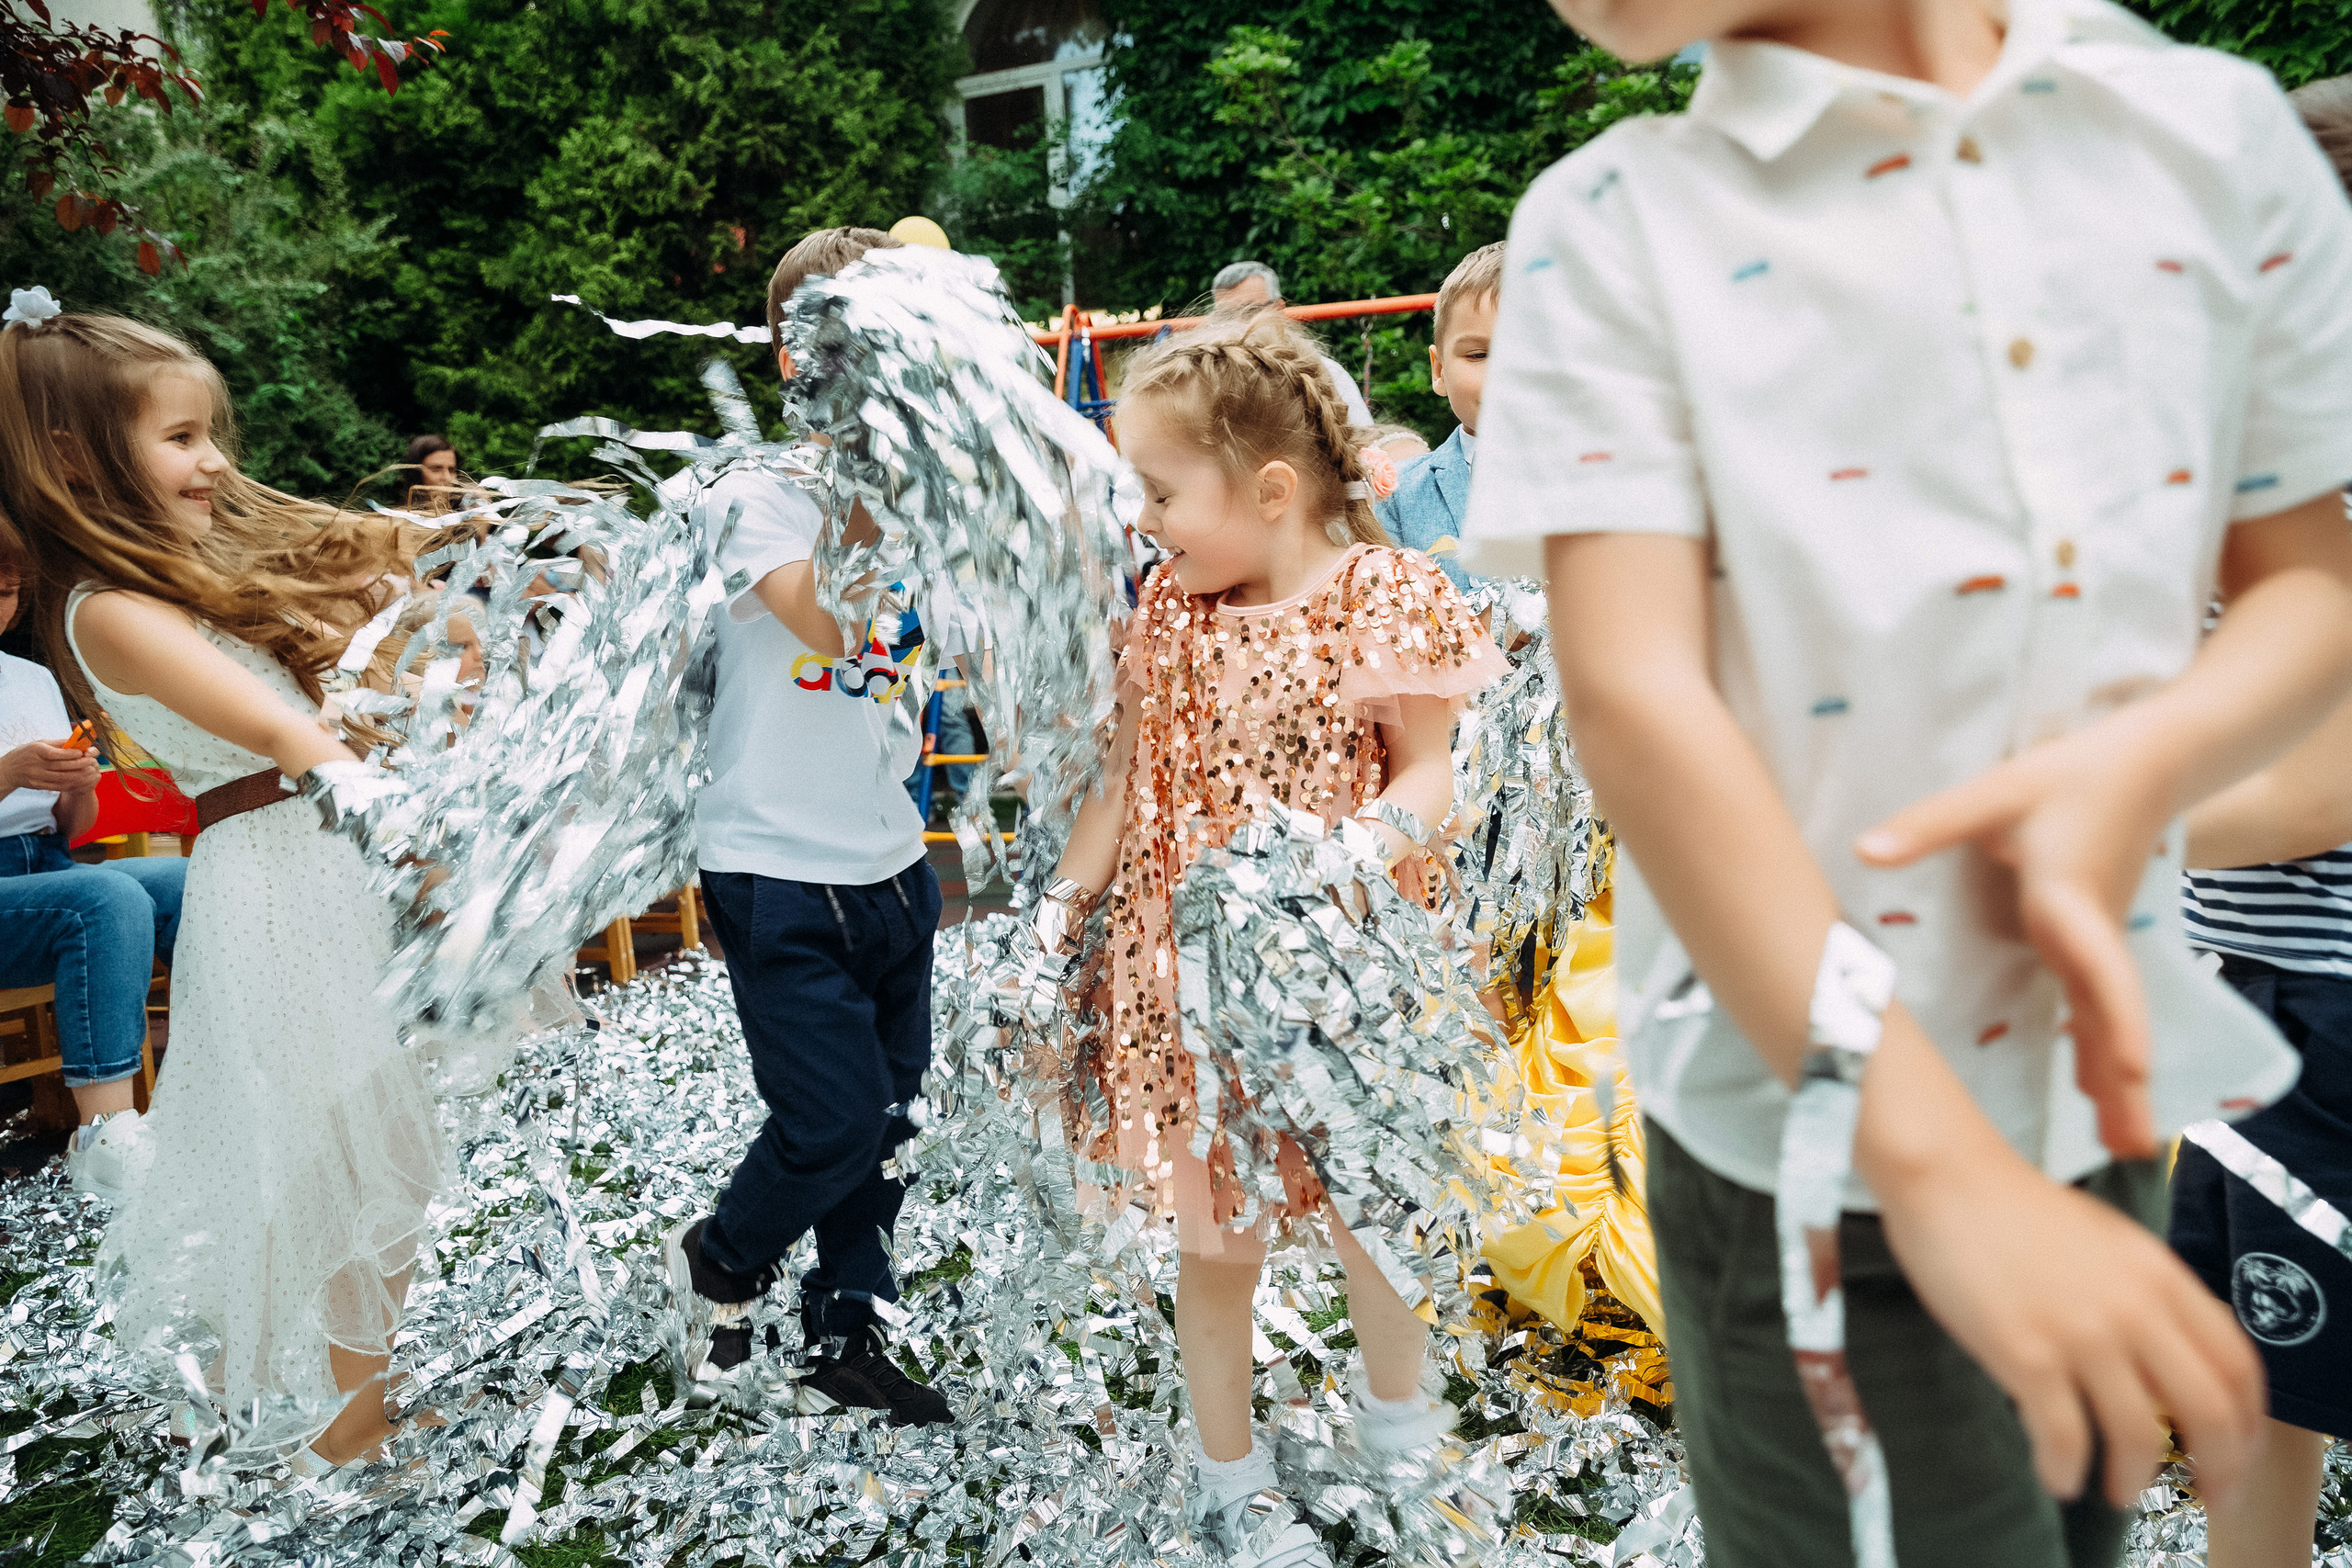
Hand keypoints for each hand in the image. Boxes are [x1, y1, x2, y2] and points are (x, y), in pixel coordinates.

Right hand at [0, 740, 100, 797]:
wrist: (9, 770)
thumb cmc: (28, 753)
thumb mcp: (39, 743)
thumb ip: (58, 743)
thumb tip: (78, 741)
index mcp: (36, 751)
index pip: (54, 754)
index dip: (70, 754)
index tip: (83, 753)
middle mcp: (35, 764)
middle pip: (60, 766)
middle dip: (79, 764)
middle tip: (92, 762)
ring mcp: (36, 776)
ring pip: (61, 778)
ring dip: (78, 775)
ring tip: (90, 771)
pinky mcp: (38, 786)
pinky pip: (57, 786)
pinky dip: (71, 784)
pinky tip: (80, 780)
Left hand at [1856, 718, 2174, 1157]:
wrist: (2142, 765)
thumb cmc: (2066, 777)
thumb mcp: (1993, 794)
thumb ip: (1929, 825)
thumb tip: (1865, 850)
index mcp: (2071, 903)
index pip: (2100, 972)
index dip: (2117, 1024)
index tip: (2130, 1071)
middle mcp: (2092, 934)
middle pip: (2112, 1019)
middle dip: (2123, 1082)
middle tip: (2133, 1148)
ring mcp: (2097, 944)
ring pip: (2108, 1023)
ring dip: (2114, 1082)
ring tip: (2125, 1147)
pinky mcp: (2091, 944)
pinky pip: (2097, 1011)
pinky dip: (2099, 1055)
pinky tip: (2095, 1098)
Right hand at [1876, 1135, 2263, 1508]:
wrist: (1948, 1180)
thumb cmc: (2019, 1212)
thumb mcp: (2112, 1242)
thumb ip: (2151, 1295)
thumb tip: (2172, 1366)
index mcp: (2161, 1275)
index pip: (2239, 1365)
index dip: (2250, 1424)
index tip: (2235, 1456)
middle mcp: (2134, 1307)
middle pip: (2210, 1412)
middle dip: (2217, 1469)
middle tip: (2202, 1495)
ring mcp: (2081, 1332)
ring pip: (2139, 1436)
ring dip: (2134, 1480)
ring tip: (2118, 1492)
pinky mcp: (2025, 1353)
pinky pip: (2064, 1437)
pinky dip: (2066, 1472)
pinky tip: (2058, 1478)